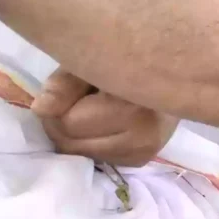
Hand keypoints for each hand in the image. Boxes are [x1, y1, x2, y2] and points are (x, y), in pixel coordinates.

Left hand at [31, 69, 178, 166]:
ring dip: (79, 137)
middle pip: (74, 145)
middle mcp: (144, 137)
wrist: (177, 72)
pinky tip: (107, 124)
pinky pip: (101, 159)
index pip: (68, 125)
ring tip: (94, 111)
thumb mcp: (90, 61)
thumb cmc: (127, 60)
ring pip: (85, 155)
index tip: (66, 90)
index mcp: (133, 109)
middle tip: (75, 101)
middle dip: (63, 125)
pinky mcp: (143, 159)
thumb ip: (64, 86)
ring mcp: (146, 152)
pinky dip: (95, 144)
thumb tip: (41, 111)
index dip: (56, 108)